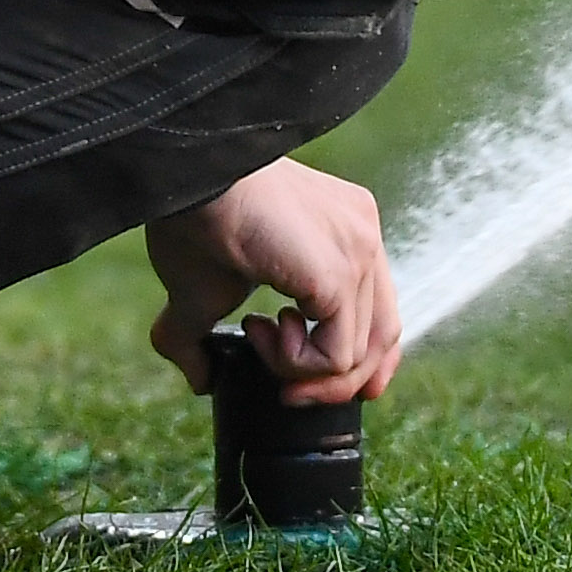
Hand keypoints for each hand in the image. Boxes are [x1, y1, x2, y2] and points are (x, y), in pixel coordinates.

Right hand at [144, 159, 399, 403]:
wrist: (188, 182)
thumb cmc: (192, 223)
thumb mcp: (201, 292)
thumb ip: (203, 340)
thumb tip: (201, 381)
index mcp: (347, 232)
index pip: (380, 310)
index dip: (360, 362)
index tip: (310, 383)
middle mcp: (363, 236)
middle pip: (383, 335)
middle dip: (337, 382)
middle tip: (285, 389)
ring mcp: (358, 250)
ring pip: (360, 353)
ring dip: (302, 370)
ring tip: (257, 334)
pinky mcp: (339, 273)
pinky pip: (337, 355)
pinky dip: (295, 362)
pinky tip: (259, 326)